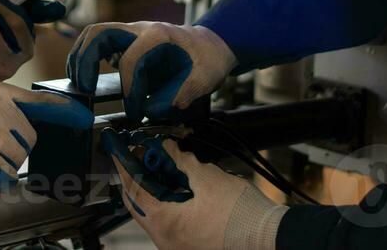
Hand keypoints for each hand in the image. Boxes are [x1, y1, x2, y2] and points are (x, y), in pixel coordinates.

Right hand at [67, 22, 236, 122]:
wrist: (212, 45)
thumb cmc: (208, 59)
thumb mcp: (206, 77)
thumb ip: (183, 93)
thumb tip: (153, 109)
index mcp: (158, 35)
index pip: (131, 58)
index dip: (129, 87)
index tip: (135, 111)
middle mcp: (139, 30)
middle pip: (99, 33)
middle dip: (85, 59)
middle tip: (83, 88)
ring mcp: (130, 35)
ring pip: (94, 36)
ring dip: (80, 58)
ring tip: (78, 85)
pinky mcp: (126, 45)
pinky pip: (99, 47)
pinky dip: (87, 61)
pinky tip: (88, 82)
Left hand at [107, 135, 285, 249]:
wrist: (268, 238)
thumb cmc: (241, 214)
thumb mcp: (208, 178)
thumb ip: (181, 160)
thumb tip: (166, 147)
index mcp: (164, 223)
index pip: (133, 188)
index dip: (125, 163)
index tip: (118, 148)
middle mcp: (164, 240)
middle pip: (139, 204)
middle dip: (137, 176)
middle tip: (139, 154)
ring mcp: (176, 246)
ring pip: (152, 213)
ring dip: (153, 189)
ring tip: (160, 165)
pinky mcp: (188, 246)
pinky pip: (168, 222)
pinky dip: (167, 202)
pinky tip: (177, 185)